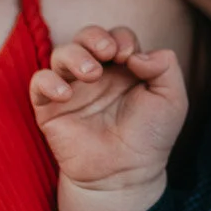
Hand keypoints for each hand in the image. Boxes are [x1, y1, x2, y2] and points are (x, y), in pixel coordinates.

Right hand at [30, 26, 185, 210]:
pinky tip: (65, 93)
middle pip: (86, 36)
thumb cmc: (150, 137)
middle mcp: (97, 74)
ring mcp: (73, 89)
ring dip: (74, 56)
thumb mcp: (172, 99)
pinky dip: (48, 81)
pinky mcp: (51, 108)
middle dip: (95, 37)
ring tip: (92, 74)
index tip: (130, 58)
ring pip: (61, 54)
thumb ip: (165, 67)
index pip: (117, 37)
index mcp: (124, 68)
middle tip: (108, 54)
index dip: (122, 39)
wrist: (126, 174)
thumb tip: (137, 55)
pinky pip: (38, 83)